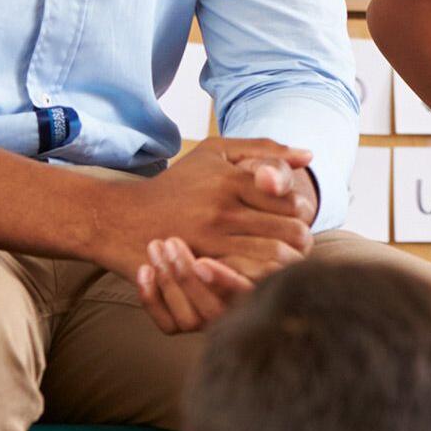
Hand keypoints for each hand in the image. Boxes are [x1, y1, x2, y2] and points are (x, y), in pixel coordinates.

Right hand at [109, 139, 313, 331]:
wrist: (121, 218)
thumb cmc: (177, 183)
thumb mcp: (215, 154)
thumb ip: (263, 150)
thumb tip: (309, 156)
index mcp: (230, 179)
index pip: (291, 200)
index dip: (302, 213)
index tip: (297, 218)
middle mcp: (222, 210)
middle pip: (290, 232)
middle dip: (303, 241)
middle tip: (300, 245)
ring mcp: (209, 241)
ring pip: (274, 259)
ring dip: (289, 264)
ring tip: (287, 263)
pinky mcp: (198, 268)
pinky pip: (247, 279)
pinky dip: (262, 280)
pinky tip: (262, 277)